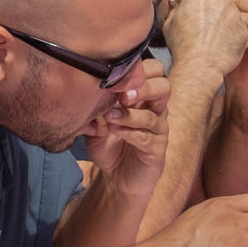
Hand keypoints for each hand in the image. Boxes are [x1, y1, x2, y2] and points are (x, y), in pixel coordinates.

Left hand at [85, 56, 172, 192]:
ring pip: (155, 114)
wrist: (117, 178)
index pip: (155, 71)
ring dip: (131, 114)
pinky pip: (147, 137)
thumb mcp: (95, 124)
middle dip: (143, 87)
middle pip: (164, 87)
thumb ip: (93, 109)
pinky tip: (114, 131)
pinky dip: (129, 132)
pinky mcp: (157, 149)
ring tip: (110, 117)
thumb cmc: (110, 146)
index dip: (140, 68)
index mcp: (144, 98)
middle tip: (122, 95)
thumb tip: (83, 93)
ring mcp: (159, 130)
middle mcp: (156, 110)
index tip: (114, 76)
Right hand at [161, 0, 247, 83]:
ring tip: (210, 32)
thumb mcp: (169, 22)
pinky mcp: (243, 25)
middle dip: (206, 5)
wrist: (200, 65)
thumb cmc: (182, 45)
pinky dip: (230, 28)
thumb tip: (181, 5)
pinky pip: (236, 23)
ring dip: (220, 16)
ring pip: (226, 9)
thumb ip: (177, 8)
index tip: (185, 7)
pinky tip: (221, 39)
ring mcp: (234, 12)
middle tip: (199, 21)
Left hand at [200, 0, 247, 96]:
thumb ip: (203, 8)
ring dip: (225, 29)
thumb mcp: (212, 25)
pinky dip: (233, 44)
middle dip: (218, 8)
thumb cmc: (222, 51)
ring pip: (244, 18)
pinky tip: (222, 50)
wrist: (237, 78)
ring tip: (210, 39)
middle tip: (200, 18)